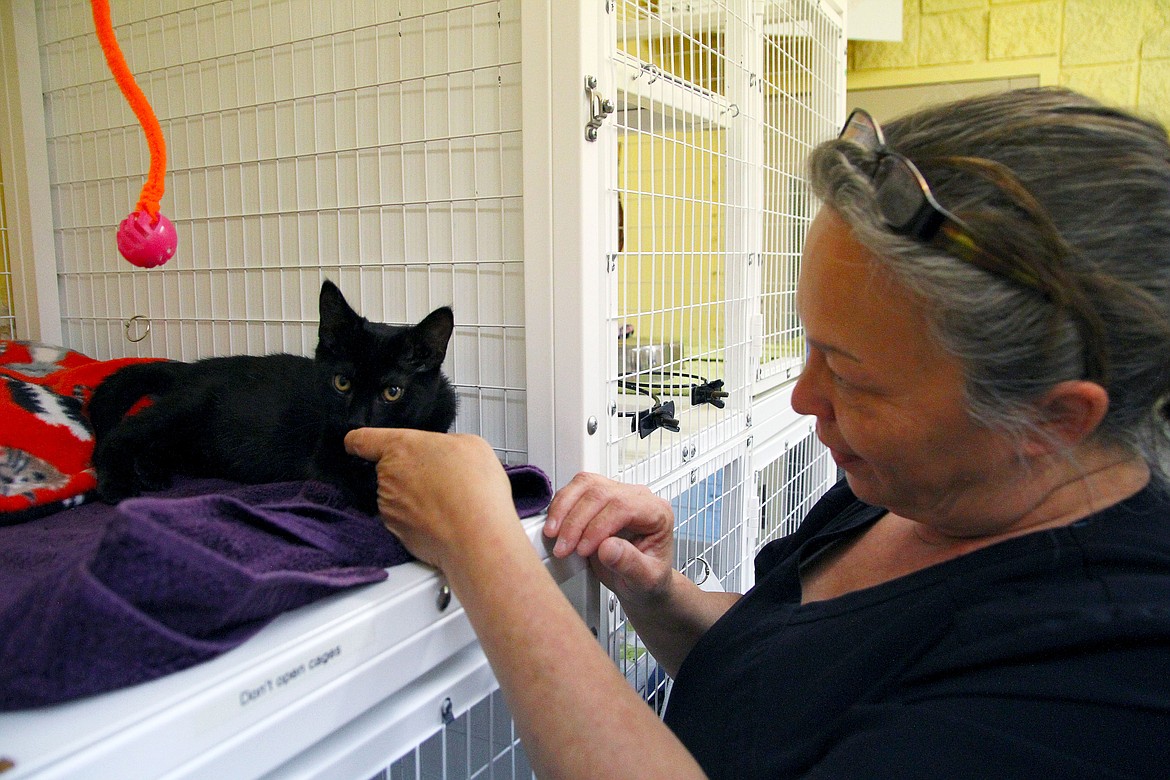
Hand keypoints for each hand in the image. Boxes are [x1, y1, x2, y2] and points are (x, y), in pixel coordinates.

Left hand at [344, 428, 518, 568]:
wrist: (478, 537)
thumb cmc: (476, 490)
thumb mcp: (470, 444)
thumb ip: (443, 443)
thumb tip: (440, 454)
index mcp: (401, 448)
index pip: (362, 440)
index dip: (359, 442)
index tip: (358, 445)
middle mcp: (388, 477)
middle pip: (389, 470)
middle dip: (410, 473)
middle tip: (441, 478)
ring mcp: (389, 507)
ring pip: (398, 496)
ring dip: (416, 497)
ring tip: (448, 501)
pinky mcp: (397, 533)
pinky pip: (405, 519)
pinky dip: (420, 519)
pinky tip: (445, 519)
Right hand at [544, 472, 674, 604]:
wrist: (640, 582)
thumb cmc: (648, 579)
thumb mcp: (645, 580)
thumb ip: (630, 564)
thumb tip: (608, 548)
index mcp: (656, 512)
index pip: (623, 506)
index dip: (598, 526)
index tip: (583, 549)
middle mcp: (638, 497)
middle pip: (601, 493)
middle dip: (576, 521)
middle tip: (564, 548)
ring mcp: (617, 493)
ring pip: (585, 484)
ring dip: (564, 509)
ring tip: (554, 535)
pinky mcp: (598, 496)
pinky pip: (575, 489)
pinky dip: (560, 506)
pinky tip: (555, 526)